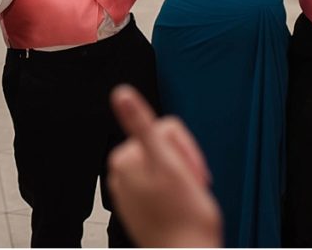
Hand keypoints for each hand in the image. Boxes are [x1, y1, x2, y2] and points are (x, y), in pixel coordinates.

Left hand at [108, 85, 221, 247]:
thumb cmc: (184, 217)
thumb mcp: (166, 163)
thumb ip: (142, 125)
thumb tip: (120, 93)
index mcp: (125, 157)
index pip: (166, 130)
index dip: (186, 149)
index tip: (191, 171)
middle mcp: (121, 172)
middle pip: (164, 148)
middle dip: (183, 164)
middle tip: (191, 187)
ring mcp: (129, 190)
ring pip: (166, 167)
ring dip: (180, 179)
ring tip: (185, 200)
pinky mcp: (137, 206)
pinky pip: (161, 186)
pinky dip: (173, 194)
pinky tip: (178, 208)